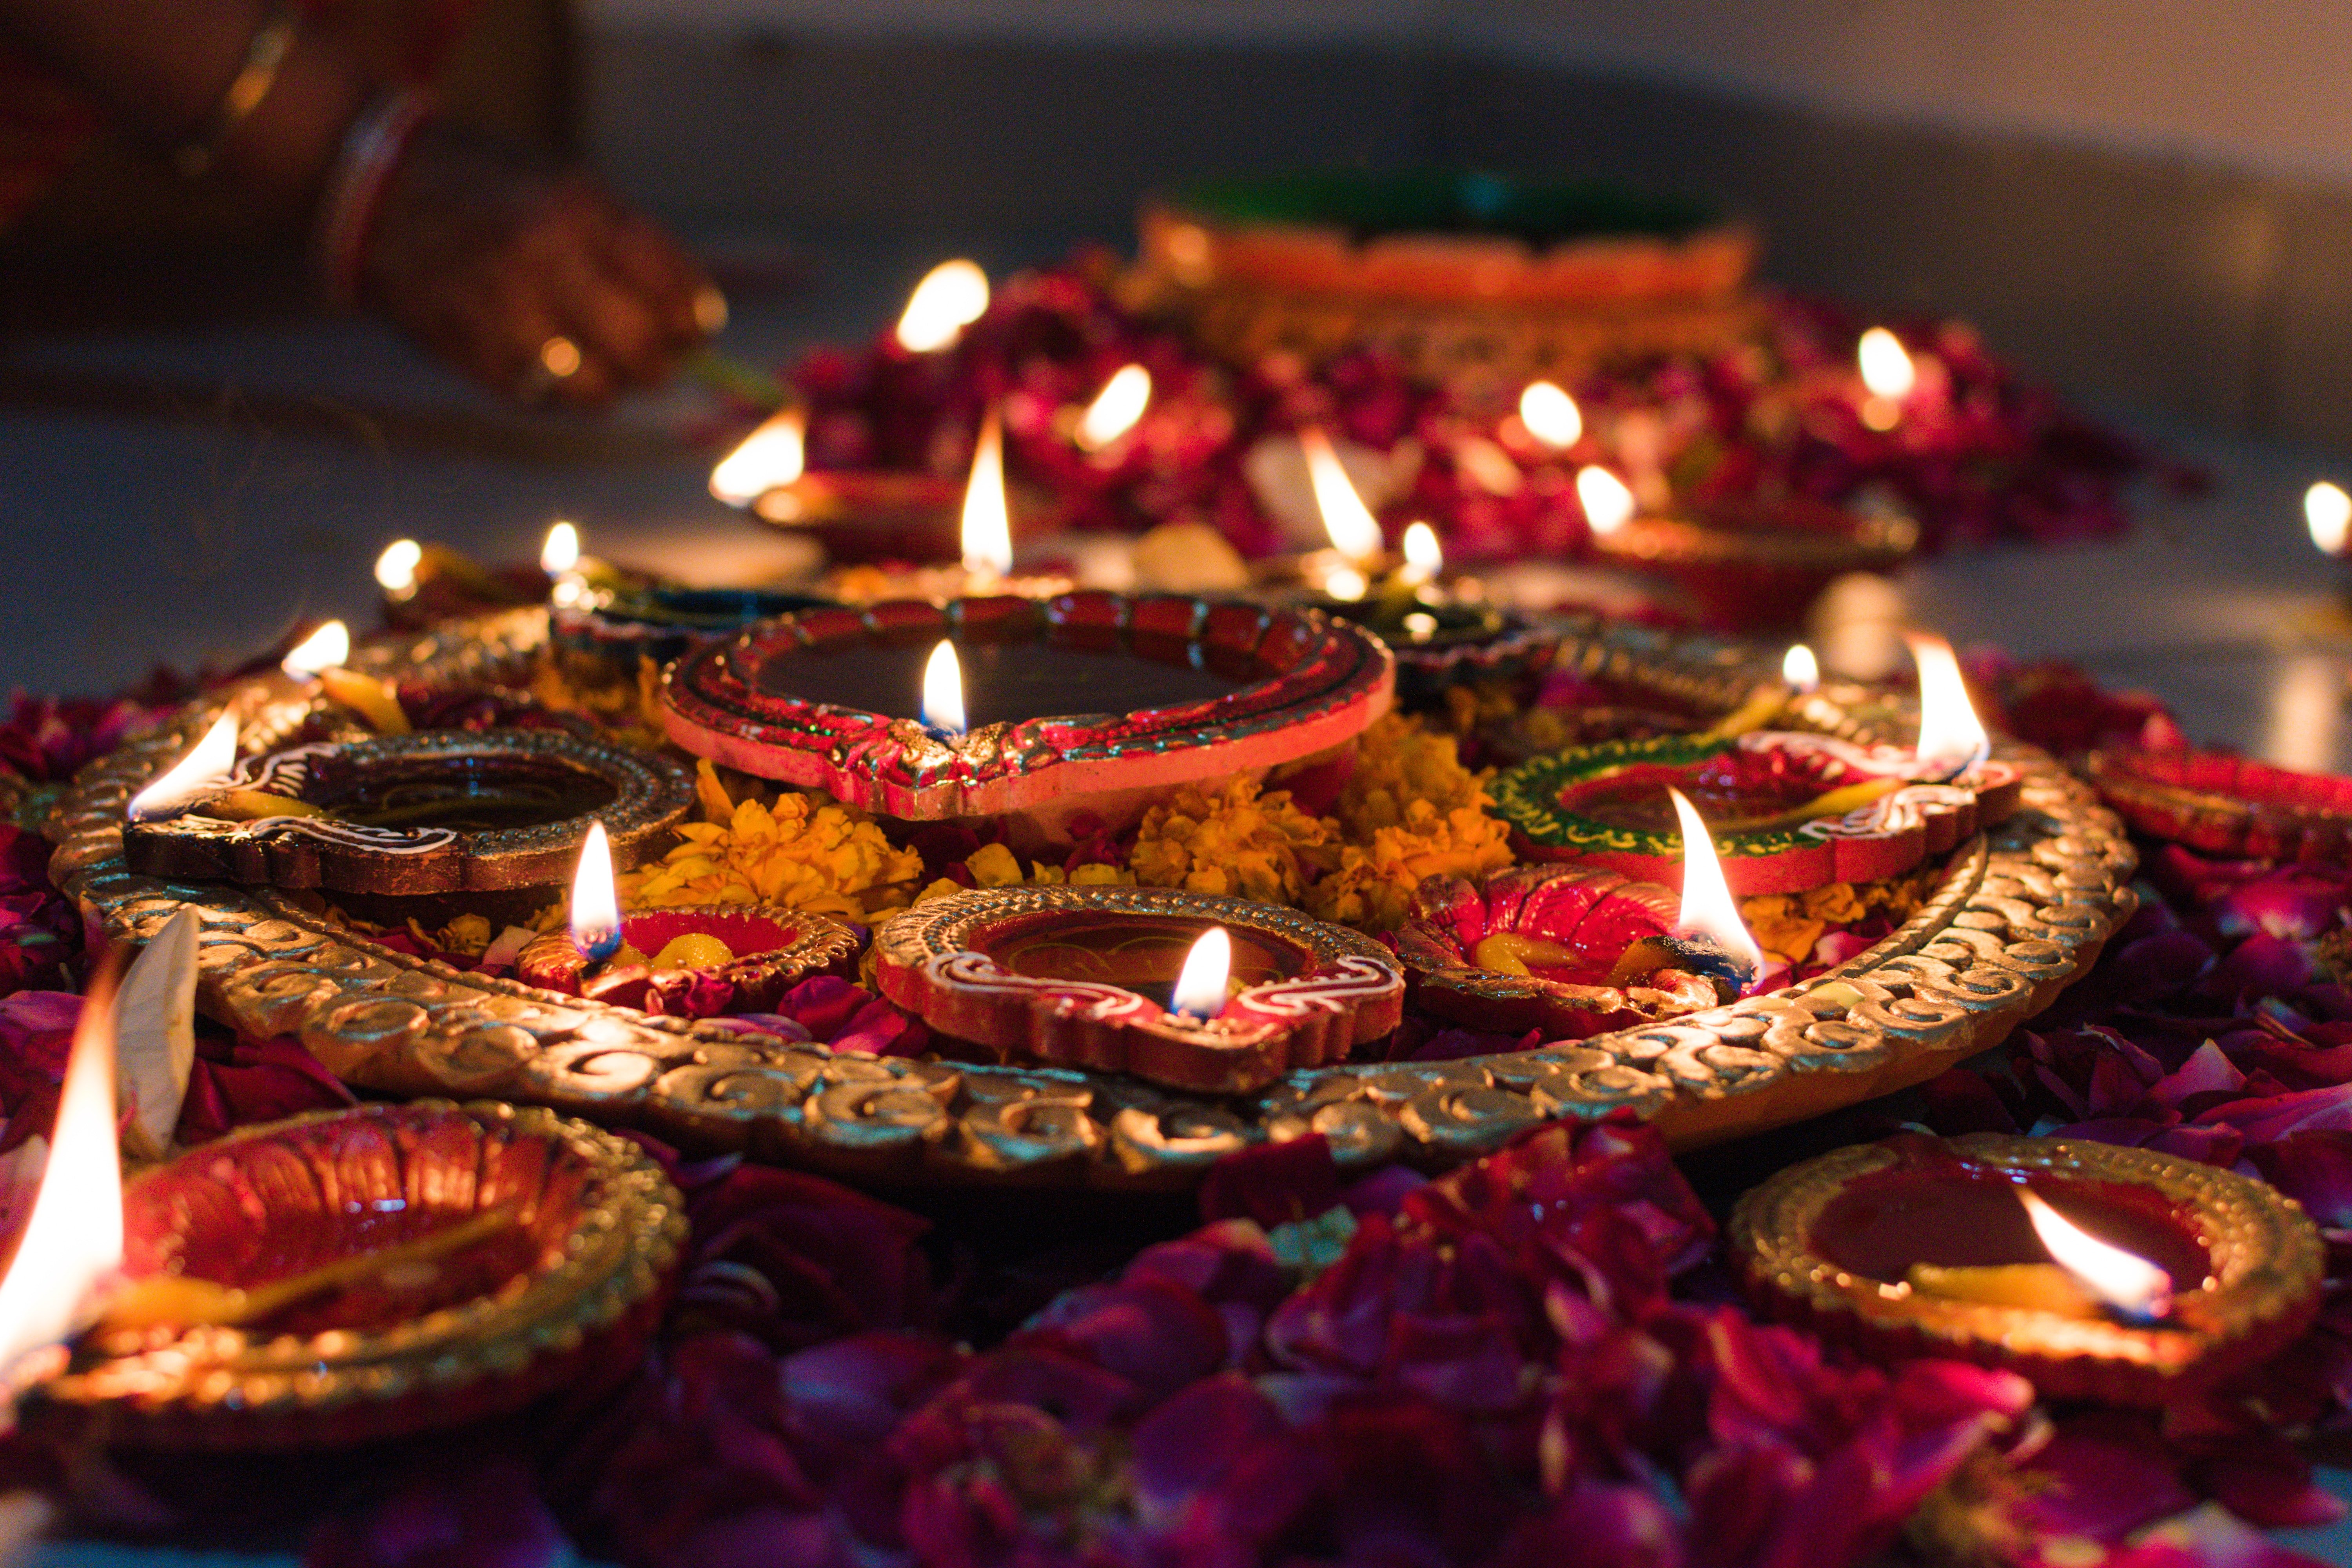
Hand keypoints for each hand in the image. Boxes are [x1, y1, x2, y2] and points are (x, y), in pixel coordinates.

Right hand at [355, 121, 719, 407]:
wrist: (376, 190)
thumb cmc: (490, 187)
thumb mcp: (567, 186)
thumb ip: (632, 246)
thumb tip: (694, 318)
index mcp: (577, 212)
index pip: (673, 292)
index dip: (695, 322)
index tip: (695, 328)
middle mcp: (543, 263)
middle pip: (642, 350)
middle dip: (660, 362)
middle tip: (658, 358)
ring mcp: (503, 313)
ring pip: (597, 391)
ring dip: (611, 386)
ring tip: (604, 365)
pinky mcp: (471, 355)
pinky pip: (543, 401)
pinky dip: (559, 394)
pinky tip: (551, 364)